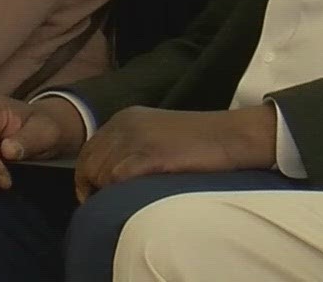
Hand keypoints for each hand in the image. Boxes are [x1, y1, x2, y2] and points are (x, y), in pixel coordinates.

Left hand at [73, 105, 275, 199]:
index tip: (100, 197)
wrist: (236, 137)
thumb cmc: (203, 142)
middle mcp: (124, 124)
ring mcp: (135, 139)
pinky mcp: (148, 156)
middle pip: (89, 166)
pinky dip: (124, 193)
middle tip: (116, 205)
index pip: (87, 154)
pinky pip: (117, 182)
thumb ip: (130, 148)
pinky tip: (142, 196)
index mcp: (125, 118)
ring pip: (101, 177)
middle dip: (98, 189)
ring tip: (133, 199)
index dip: (89, 180)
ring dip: (111, 193)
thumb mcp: (157, 134)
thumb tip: (106, 180)